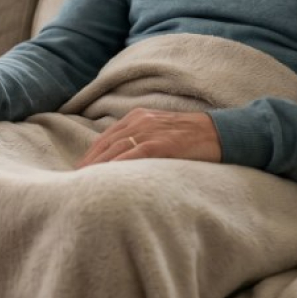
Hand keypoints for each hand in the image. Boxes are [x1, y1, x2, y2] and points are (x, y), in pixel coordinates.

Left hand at [75, 108, 222, 167]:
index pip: (107, 136)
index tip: (80, 168)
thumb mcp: (161, 131)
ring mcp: (151, 131)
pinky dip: (119, 164)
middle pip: (107, 142)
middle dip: (90, 160)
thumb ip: (142, 139)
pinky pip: (135, 154)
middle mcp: (141, 121)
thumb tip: (122, 159)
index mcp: (138, 117)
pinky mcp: (163, 143)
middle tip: (76, 178)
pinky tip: (109, 176)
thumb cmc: (190, 137)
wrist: (220, 132)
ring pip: (116, 148)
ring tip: (86, 180)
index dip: (91, 153)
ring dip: (98, 165)